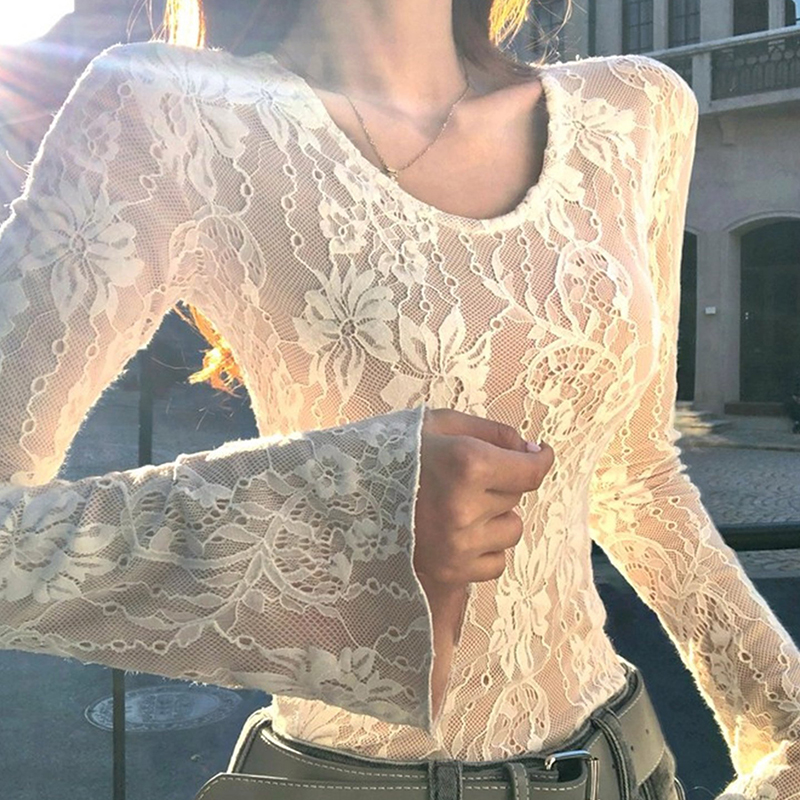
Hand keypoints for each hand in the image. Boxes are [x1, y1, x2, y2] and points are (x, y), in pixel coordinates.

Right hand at [414, 408, 553, 716]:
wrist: (339, 499)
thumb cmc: (390, 454)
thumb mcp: (436, 425)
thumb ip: (489, 431)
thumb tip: (529, 448)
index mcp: (465, 463)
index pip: (530, 471)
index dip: (538, 459)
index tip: (537, 453)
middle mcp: (466, 508)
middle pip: (517, 497)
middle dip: (501, 483)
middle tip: (467, 476)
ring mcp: (458, 545)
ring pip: (511, 531)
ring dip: (495, 518)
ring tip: (459, 506)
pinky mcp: (450, 573)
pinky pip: (496, 563)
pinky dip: (484, 549)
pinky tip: (456, 534)